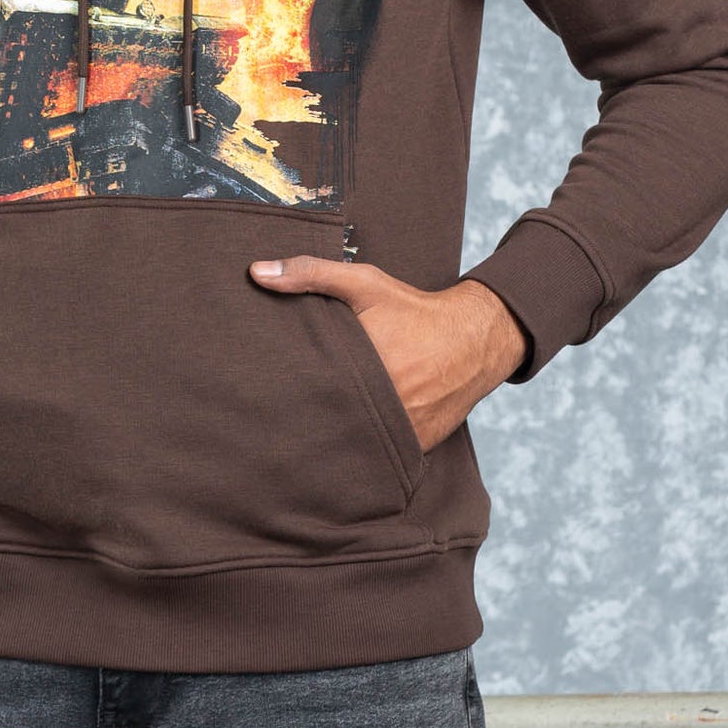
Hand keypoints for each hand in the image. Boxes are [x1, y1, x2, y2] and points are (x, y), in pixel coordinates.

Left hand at [247, 254, 527, 453]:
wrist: (471, 340)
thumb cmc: (412, 309)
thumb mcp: (363, 283)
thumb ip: (310, 273)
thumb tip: (256, 272)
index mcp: (361, 364)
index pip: (307, 388)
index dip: (284, 392)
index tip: (263, 392)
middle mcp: (382, 402)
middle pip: (328, 419)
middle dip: (306, 419)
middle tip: (276, 420)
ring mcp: (401, 429)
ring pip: (353, 442)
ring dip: (335, 438)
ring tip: (303, 441)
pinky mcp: (417, 446)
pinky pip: (382, 455)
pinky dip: (366, 450)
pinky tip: (344, 447)